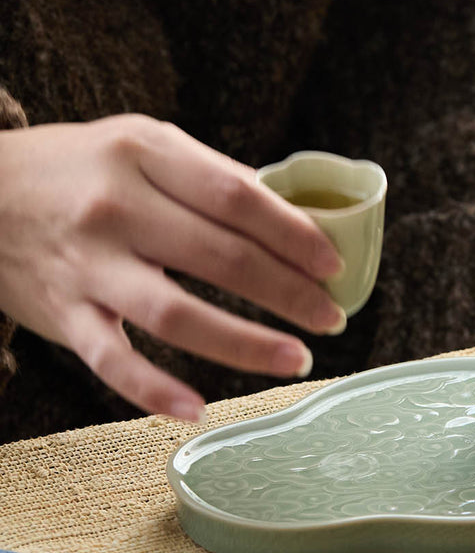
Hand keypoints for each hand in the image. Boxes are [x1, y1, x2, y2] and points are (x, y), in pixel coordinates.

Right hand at [0, 114, 346, 421]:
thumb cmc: (78, 168)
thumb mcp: (143, 143)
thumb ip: (214, 176)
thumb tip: (297, 214)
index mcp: (145, 155)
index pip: (238, 199)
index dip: (295, 236)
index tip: (334, 266)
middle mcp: (116, 208)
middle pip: (221, 258)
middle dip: (289, 293)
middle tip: (331, 317)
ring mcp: (87, 265)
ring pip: (176, 315)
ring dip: (245, 344)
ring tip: (297, 358)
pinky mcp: (63, 313)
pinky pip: (112, 361)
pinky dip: (153, 390)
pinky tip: (199, 408)